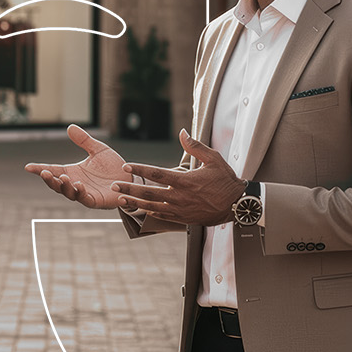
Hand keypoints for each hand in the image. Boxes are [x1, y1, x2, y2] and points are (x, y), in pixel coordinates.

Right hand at [25, 125, 134, 209]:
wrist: (130, 178)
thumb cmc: (113, 166)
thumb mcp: (98, 149)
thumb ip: (84, 140)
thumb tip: (70, 127)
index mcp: (73, 172)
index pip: (53, 170)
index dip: (40, 169)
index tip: (28, 167)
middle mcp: (75, 183)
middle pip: (56, 184)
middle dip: (49, 180)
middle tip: (44, 172)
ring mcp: (85, 193)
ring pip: (68, 193)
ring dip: (63, 186)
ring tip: (62, 177)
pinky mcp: (96, 200)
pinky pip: (85, 199)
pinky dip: (80, 193)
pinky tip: (79, 185)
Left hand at [114, 130, 244, 227]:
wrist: (237, 204)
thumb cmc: (225, 180)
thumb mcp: (213, 159)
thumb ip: (195, 146)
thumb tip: (183, 132)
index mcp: (185, 181)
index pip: (156, 174)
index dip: (139, 170)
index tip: (126, 167)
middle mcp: (180, 197)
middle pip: (148, 193)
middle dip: (129, 189)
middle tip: (114, 186)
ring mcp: (181, 210)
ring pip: (152, 207)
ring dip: (134, 203)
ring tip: (120, 200)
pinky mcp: (183, 219)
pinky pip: (162, 216)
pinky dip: (149, 212)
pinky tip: (140, 209)